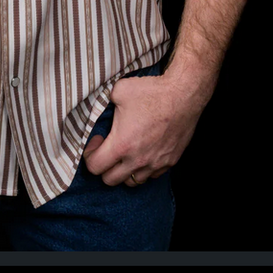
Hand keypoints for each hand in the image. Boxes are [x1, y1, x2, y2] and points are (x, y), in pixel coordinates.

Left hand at [82, 73, 204, 186]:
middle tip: (107, 149)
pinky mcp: (169, 162)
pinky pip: (151, 176)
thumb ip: (104, 103)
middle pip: (110, 180)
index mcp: (121, 144)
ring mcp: (154, 164)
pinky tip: (143, 153)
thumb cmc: (151, 92)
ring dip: (124, 171)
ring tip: (124, 154)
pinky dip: (143, 169)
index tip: (97, 141)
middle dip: (104, 167)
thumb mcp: (118, 90)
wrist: (183, 95)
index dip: (89, 155)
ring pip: (132, 182)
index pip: (95, 167)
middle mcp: (137, 160)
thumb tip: (102, 106)